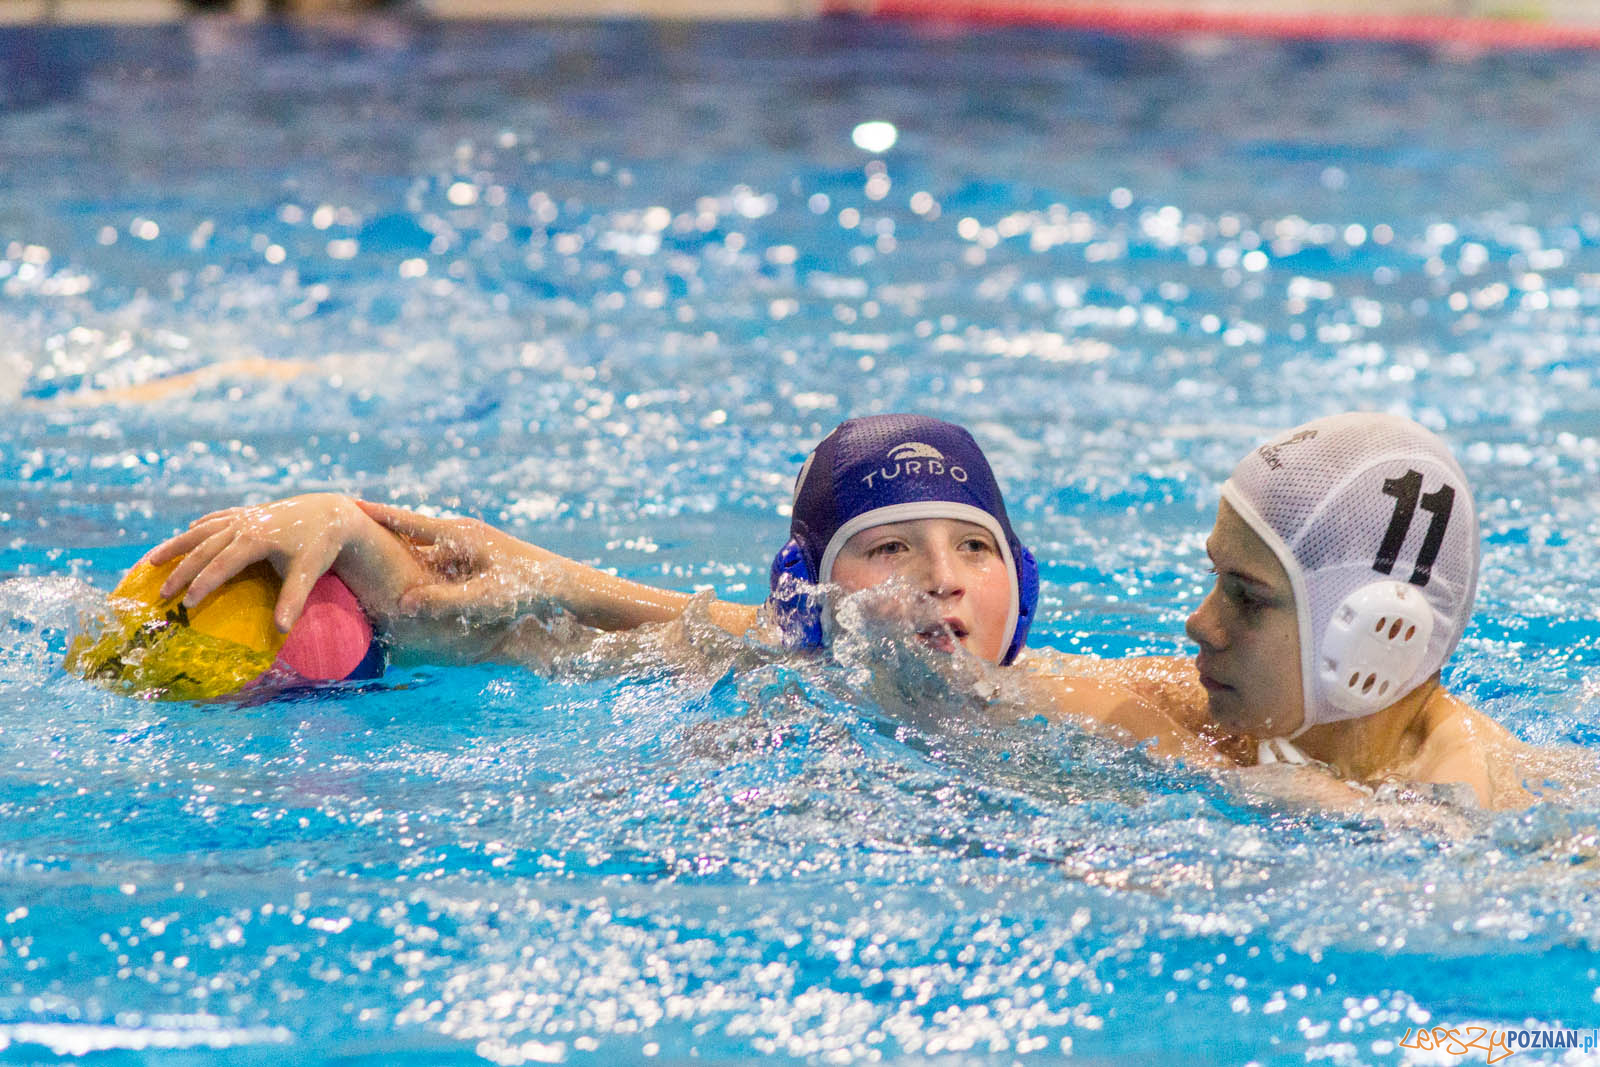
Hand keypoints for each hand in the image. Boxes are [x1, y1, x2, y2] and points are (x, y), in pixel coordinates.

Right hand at [144, 493, 368, 631]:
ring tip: (152, 561)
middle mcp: (243, 525)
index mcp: (255, 539)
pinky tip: (187, 532)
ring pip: (202, 531)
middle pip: (203, 549)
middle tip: (161, 595)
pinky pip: (217, 519)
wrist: (331, 511)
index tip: (186, 605)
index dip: (202, 584)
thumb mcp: (308, 572)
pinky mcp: (247, 513)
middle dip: (180, 571)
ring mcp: (243, 517)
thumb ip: (292, 600)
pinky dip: (200, 527)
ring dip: (177, 545)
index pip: (220, 565)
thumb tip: (281, 629)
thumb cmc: (320, 545)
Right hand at [357, 502, 557, 622]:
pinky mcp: (481, 556)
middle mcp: (464, 533)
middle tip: (348, 521)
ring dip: (402, 545)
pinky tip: (410, 570)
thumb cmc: (528, 590)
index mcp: (460, 534)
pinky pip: (441, 555)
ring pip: (427, 544)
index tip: (347, 504)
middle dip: (383, 527)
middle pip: (413, 528)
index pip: (408, 521)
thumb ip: (444, 601)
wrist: (567, 586)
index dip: (377, 515)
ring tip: (369, 545)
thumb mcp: (485, 598)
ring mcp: (473, 543)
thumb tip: (402, 604)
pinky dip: (421, 560)